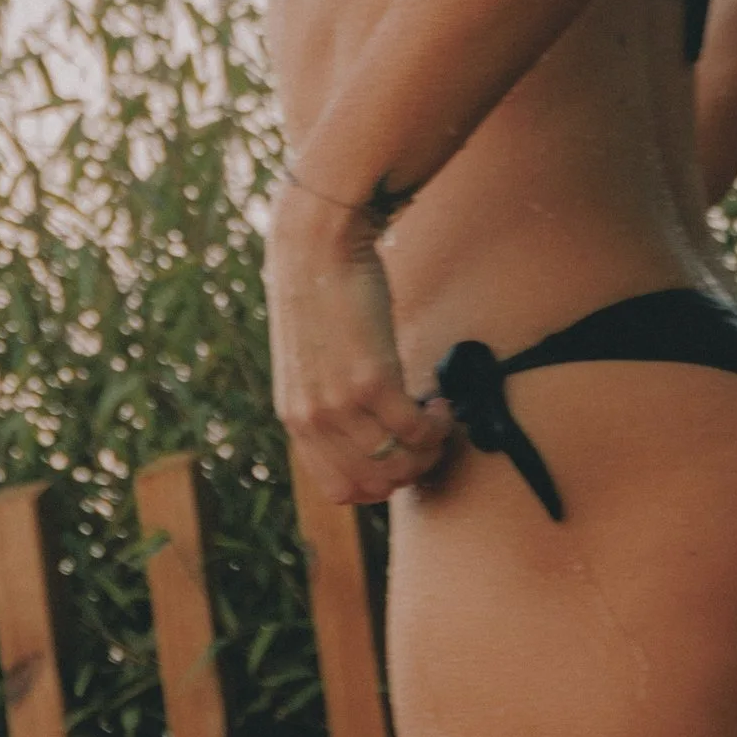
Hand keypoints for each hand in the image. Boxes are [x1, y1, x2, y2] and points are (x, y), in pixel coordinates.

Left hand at [267, 190, 454, 505]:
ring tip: (439, 419)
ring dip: (431, 448)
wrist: (316, 246)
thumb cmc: (319, 294)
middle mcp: (314, 420)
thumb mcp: (310, 362)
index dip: (383, 485)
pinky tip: (441, 401)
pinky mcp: (371, 379)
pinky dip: (438, 424)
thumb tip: (364, 422)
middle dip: (413, 471)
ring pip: (399, 462)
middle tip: (432, 441)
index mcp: (296, 420)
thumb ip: (327, 397)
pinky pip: (415, 429)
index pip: (342, 490)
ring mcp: (340, 404)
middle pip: (375, 484)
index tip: (405, 458)